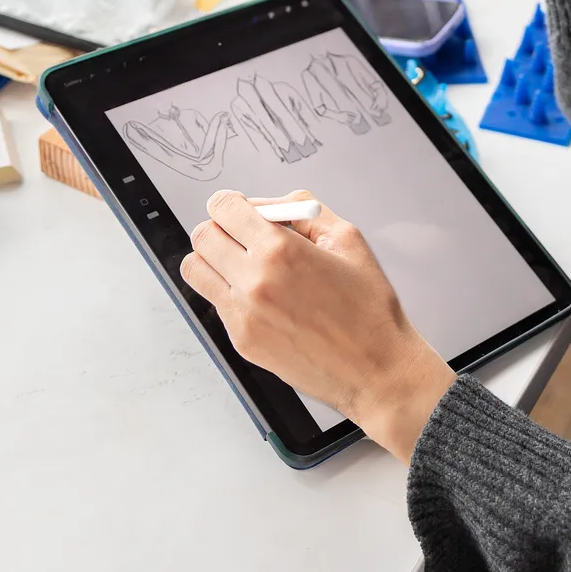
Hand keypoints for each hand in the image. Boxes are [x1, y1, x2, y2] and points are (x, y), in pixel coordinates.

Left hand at [179, 189, 455, 461]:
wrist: (375, 369)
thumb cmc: (368, 308)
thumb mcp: (348, 240)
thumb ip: (303, 211)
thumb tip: (270, 207)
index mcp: (280, 251)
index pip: (223, 209)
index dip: (230, 202)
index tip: (238, 207)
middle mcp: (253, 281)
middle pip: (203, 237)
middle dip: (220, 227)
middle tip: (242, 234)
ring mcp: (242, 315)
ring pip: (195, 270)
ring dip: (213, 259)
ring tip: (242, 263)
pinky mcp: (241, 341)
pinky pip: (215, 303)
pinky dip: (228, 291)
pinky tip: (261, 295)